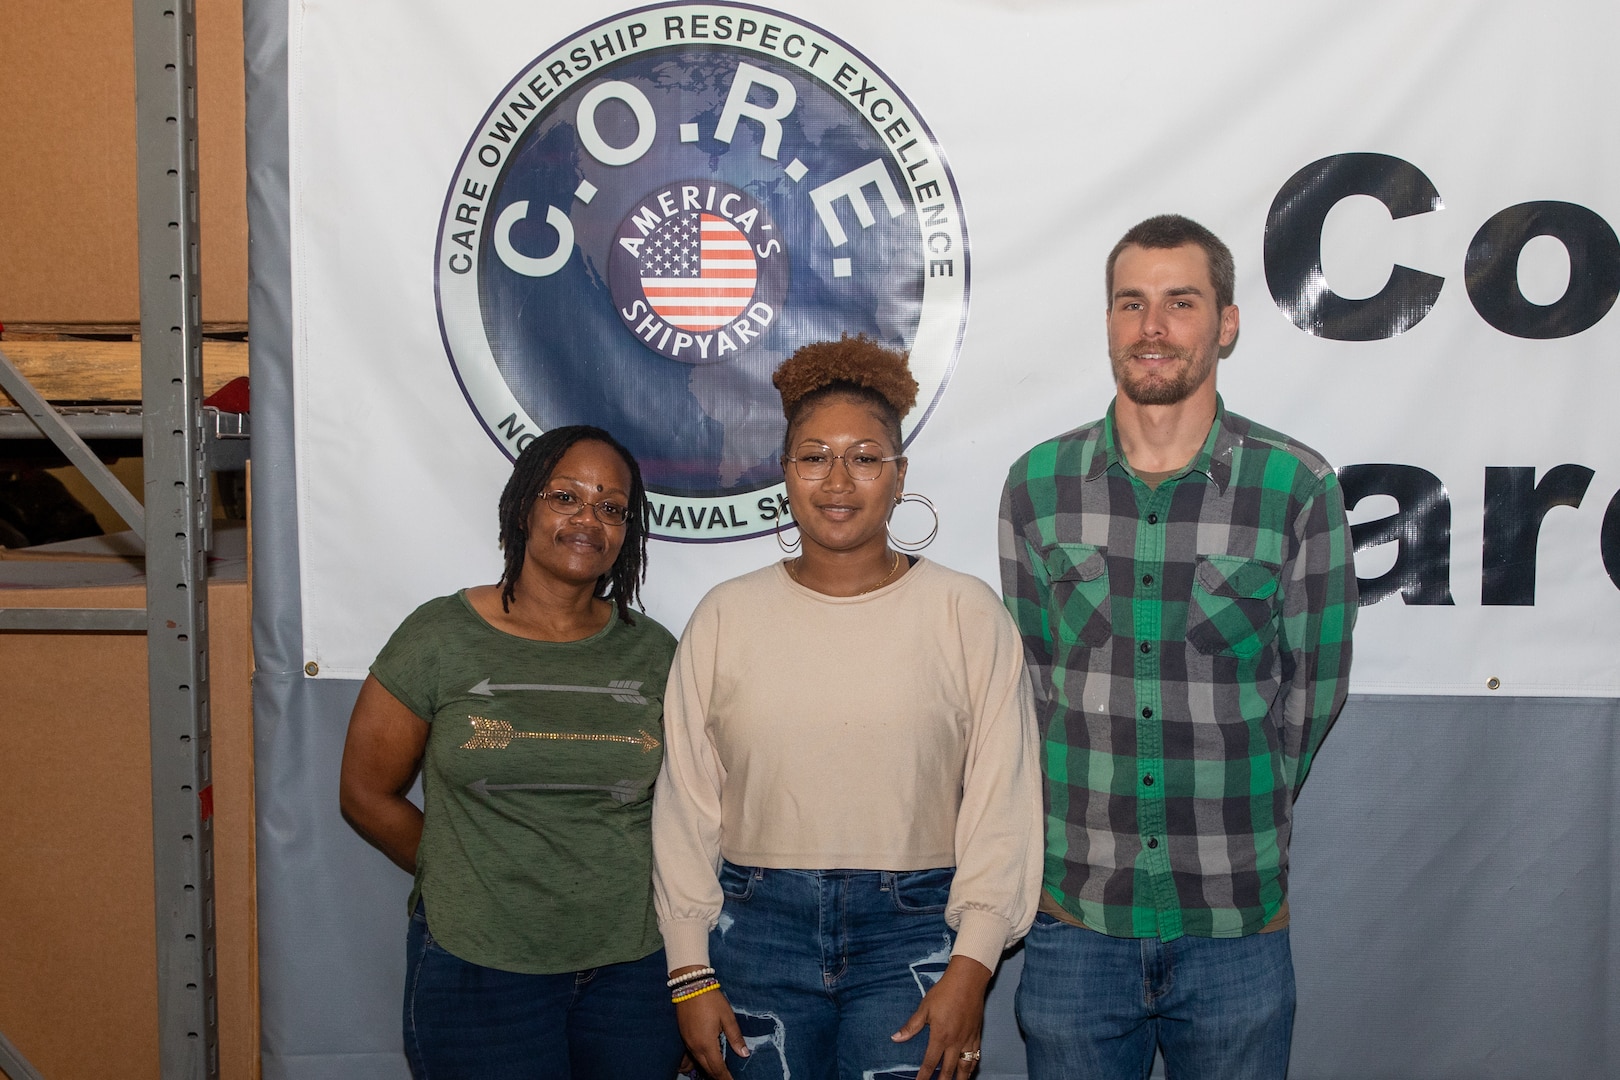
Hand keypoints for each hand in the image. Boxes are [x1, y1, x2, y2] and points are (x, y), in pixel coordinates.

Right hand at [671, 968, 745, 1079]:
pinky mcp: (683, 1036)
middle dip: (718, 1076)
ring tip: (719, 1072)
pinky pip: (691, 1055)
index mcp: (707, 1043)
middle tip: (728, 1079)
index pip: (718, 1068)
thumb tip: (744, 1054)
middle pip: (707, 1069)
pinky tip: (705, 1060)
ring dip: (709, 1069)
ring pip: (699, 1063)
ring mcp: (687, 1042)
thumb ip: (735, 1037)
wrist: (690, 985)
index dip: (726, 1078)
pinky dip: (699, 1061)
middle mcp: (695, 1046)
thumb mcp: (727, 1017)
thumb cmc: (711, 1000)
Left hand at [891, 955, 991, 1079]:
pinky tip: (970, 1070)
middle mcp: (955, 1042)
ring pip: (966, 1067)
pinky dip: (972, 1066)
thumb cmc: (944, 992)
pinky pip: (976, 1056)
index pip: (930, 1063)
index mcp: (940, 1036)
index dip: (923, 1076)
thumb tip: (896, 1038)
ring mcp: (968, 1040)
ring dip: (960, 1079)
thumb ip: (912, 1026)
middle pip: (949, 1070)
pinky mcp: (976, 1035)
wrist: (968, 981)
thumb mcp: (925, 1007)